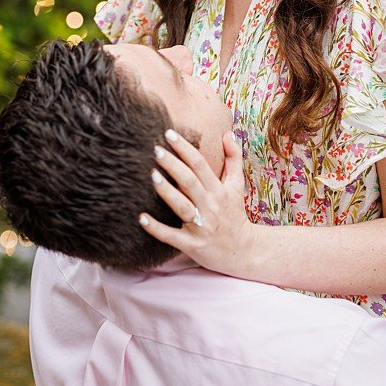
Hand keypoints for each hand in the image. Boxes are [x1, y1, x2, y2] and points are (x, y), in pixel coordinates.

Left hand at [140, 128, 258, 277]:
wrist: (244, 252)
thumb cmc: (234, 215)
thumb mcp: (237, 186)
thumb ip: (233, 159)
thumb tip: (228, 133)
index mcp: (218, 190)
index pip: (200, 165)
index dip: (185, 148)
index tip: (168, 133)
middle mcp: (211, 206)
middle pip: (190, 182)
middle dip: (173, 165)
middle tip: (155, 149)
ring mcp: (202, 226)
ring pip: (183, 206)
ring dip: (167, 191)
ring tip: (151, 176)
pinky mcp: (193, 245)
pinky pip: (172, 236)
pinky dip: (157, 228)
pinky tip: (141, 218)